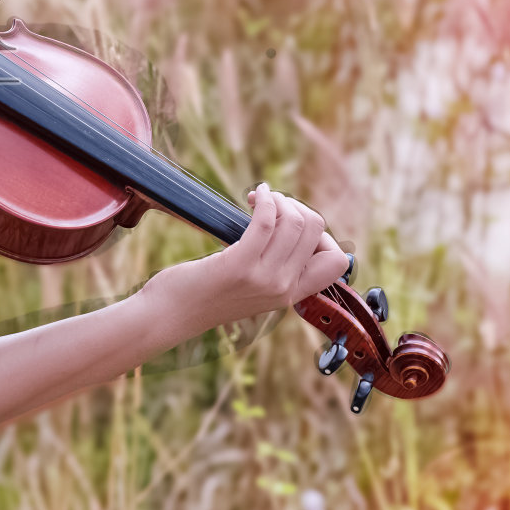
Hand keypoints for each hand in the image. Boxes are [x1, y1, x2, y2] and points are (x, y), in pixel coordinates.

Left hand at [142, 183, 351, 339]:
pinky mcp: (238, 265)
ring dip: (279, 199)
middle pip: (316, 230)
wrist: (171, 315)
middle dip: (296, 206)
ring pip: (295, 221)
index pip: (337, 263)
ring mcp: (264, 278)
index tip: (294, 226)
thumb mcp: (252, 288)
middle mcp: (284, 289)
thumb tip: (291, 226)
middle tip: (271, 205)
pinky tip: (254, 194)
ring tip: (260, 198)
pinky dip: (265, 199)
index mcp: (291, 295)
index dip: (323, 236)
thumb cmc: (206, 293)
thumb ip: (274, 268)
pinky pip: (265, 221)